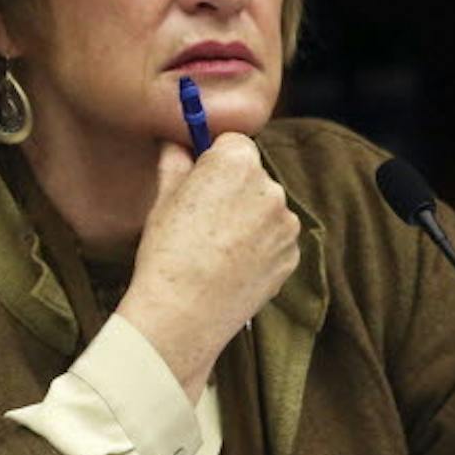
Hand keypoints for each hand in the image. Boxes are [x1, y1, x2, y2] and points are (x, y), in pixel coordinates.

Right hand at [115, 137, 299, 402]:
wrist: (183, 313)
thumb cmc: (166, 252)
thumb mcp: (162, 200)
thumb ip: (175, 161)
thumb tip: (176, 141)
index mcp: (236, 162)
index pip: (232, 142)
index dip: (213, 159)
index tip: (197, 179)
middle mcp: (270, 186)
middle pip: (252, 176)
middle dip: (233, 189)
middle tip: (201, 219)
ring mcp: (286, 223)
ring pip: (265, 209)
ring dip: (248, 219)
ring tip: (216, 248)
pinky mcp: (292, 255)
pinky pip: (275, 240)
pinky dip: (258, 248)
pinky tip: (231, 265)